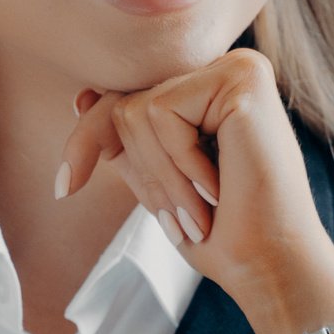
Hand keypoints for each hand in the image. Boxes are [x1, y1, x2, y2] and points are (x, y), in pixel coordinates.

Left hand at [59, 46, 333, 333]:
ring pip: (137, 110)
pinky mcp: (241, 76)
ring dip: (162, 177)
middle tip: (180, 222)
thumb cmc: (221, 233)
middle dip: (142, 173)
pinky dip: (179, 163)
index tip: (63, 188)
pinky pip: (162, 112)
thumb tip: (83, 98)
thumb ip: (127, 141)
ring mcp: (236, 67)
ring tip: (201, 211)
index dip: (88, 143)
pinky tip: (219, 188)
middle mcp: (224, 70)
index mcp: (208, 93)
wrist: (269, 265)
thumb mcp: (158, 181)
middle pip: (125, 104)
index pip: (125, 101)